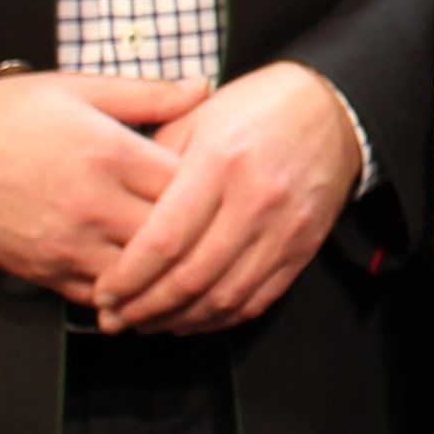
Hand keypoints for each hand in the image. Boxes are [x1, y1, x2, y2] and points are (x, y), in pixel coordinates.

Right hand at [0, 72, 200, 296]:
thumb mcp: (75, 87)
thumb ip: (146, 92)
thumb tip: (203, 86)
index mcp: (108, 152)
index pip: (188, 183)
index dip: (211, 186)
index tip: (220, 181)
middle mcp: (92, 204)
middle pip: (172, 235)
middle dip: (196, 234)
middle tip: (215, 228)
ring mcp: (66, 244)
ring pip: (141, 276)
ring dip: (163, 272)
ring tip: (185, 262)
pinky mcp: (42, 272)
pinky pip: (100, 297)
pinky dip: (125, 293)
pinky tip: (141, 283)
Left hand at [91, 63, 362, 333]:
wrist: (330, 111)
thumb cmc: (256, 109)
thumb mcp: (196, 117)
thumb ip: (154, 164)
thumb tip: (117, 216)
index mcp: (220, 162)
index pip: (165, 240)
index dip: (128, 276)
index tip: (103, 291)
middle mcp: (255, 200)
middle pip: (191, 277)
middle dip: (144, 307)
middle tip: (114, 317)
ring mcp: (284, 230)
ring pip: (223, 298)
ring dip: (177, 320)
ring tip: (145, 324)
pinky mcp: (302, 249)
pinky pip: (256, 300)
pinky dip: (218, 319)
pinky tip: (190, 320)